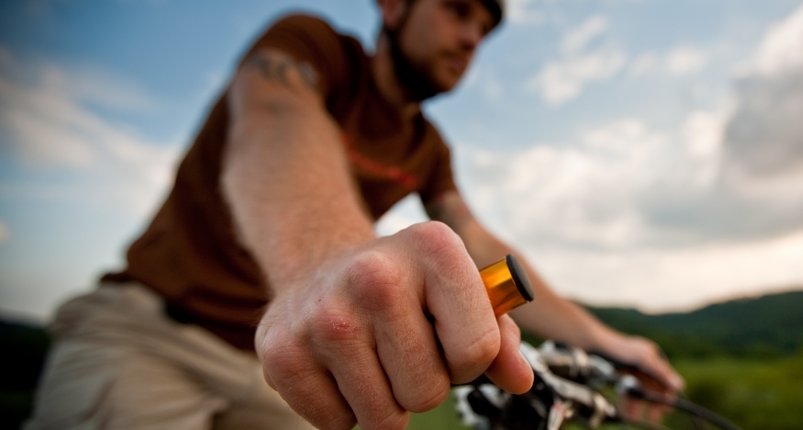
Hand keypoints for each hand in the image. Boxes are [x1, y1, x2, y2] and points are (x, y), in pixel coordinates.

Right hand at [254, 222, 533, 428]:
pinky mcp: (281, 351)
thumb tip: (520, 379)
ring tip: (372, 359)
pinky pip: (336, 424)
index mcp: (433, 248)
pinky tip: (338, 367)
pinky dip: (342, 409)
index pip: (477, 352)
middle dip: (422, 384)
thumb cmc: (407, 288)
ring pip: (383, 417)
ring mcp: (323, 314)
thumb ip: (497, 335)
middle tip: (402, 350)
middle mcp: (374, 274)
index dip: (467, 361)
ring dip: (384, 402)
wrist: (322, 266)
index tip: (446, 339)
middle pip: (428, 391)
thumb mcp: (457, 291)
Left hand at [597, 333, 684, 423]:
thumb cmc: (620, 348)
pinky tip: (626, 411)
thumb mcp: (643, 359)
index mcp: (654, 358)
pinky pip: (628, 392)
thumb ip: (661, 373)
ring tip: (635, 417)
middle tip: (654, 417)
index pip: (668, 380)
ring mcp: (633, 371)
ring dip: (639, 404)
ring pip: (640, 392)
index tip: (666, 409)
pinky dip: (628, 401)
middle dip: (654, 403)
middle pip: (654, 388)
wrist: (595, 345)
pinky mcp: (622, 376)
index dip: (668, 395)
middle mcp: (646, 365)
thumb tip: (681, 385)